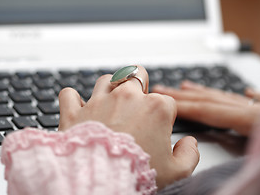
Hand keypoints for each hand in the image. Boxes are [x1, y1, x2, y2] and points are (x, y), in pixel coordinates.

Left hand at [57, 66, 199, 188]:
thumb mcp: (177, 172)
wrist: (100, 184)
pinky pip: (69, 94)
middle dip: (140, 85)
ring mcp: (99, 102)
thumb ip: (189, 154)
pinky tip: (78, 107)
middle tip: (138, 101)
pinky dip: (73, 99)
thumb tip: (190, 144)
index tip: (160, 129)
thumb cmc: (138, 176)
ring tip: (111, 101)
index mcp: (155, 108)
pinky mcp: (75, 112)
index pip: (166, 101)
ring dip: (110, 87)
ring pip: (107, 79)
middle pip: (137, 74)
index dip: (165, 115)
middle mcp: (127, 98)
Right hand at [153, 80, 259, 135]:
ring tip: (185, 86)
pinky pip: (246, 100)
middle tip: (162, 88)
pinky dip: (238, 94)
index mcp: (250, 117)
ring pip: (224, 97)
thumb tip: (230, 110)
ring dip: (201, 91)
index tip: (162, 103)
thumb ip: (249, 118)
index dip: (183, 105)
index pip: (207, 109)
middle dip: (182, 94)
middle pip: (210, 99)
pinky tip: (241, 91)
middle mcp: (251, 108)